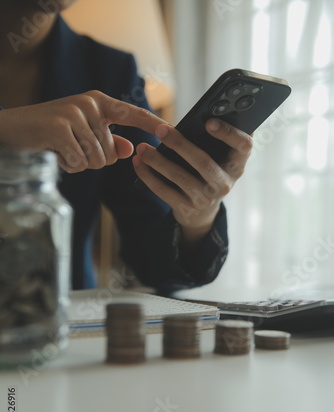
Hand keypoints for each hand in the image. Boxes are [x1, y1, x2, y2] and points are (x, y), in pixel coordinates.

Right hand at [0, 90, 165, 172]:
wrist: (14, 130)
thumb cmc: (51, 134)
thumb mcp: (82, 135)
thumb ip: (108, 141)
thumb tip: (131, 149)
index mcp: (99, 103)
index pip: (132, 113)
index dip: (152, 123)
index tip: (172, 130)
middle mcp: (89, 104)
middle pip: (111, 152)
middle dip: (92, 161)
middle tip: (71, 150)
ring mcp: (74, 113)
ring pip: (97, 159)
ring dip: (80, 164)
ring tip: (63, 150)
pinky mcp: (60, 127)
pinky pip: (78, 162)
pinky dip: (68, 166)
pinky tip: (55, 154)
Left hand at [132, 118, 252, 243]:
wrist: (202, 212)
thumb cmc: (208, 172)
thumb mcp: (219, 158)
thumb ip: (215, 139)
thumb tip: (204, 111)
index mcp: (237, 165)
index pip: (244, 146)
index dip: (229, 134)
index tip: (209, 122)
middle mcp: (225, 184)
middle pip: (204, 163)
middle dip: (180, 144)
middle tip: (160, 129)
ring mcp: (206, 199)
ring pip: (180, 177)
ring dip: (158, 161)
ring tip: (142, 147)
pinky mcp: (186, 208)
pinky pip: (164, 190)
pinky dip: (148, 176)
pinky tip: (138, 163)